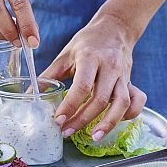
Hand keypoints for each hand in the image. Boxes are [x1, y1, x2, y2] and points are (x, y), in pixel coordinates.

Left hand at [38, 10, 146, 138]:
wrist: (114, 28)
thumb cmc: (87, 42)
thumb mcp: (65, 55)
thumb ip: (48, 76)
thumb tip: (30, 95)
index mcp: (90, 58)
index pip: (82, 86)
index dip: (70, 105)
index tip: (58, 119)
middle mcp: (110, 67)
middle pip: (100, 99)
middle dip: (83, 119)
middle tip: (67, 131)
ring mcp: (123, 75)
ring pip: (121, 103)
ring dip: (108, 123)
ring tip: (93, 137)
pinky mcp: (132, 81)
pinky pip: (136, 101)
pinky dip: (129, 115)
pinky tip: (114, 122)